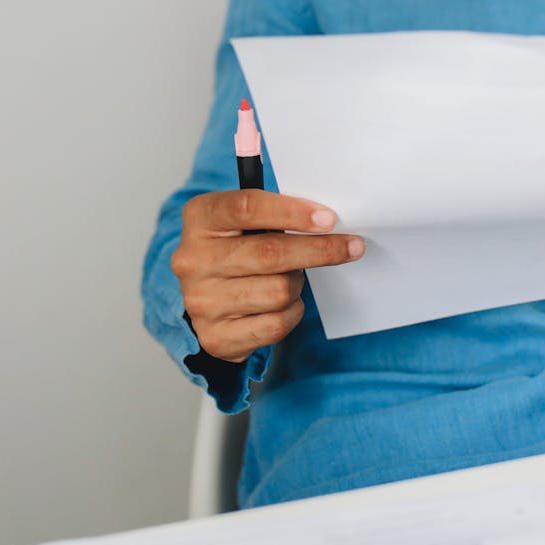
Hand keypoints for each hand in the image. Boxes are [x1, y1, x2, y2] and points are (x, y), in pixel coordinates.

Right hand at [170, 190, 364, 361]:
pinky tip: (284, 304)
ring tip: (291, 278)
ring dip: (297, 284)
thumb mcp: (244, 222)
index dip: (292, 212)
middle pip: (269, 253)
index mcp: (200, 218)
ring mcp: (201, 301)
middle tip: (351, 246)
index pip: (246, 208)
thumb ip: (275, 214)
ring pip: (278, 291)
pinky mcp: (216, 336)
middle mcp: (193, 260)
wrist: (207, 299)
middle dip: (318, 250)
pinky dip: (291, 312)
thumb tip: (327, 221)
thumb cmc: (238, 249)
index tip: (328, 219)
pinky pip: (276, 324)